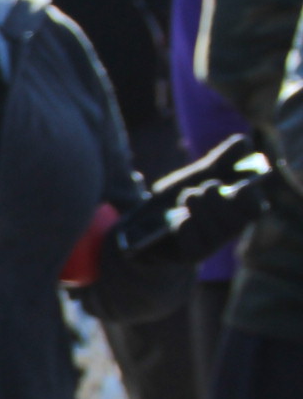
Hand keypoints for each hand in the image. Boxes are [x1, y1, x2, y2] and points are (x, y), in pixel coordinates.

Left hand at [129, 135, 290, 263]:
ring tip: (187, 195)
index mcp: (235, 211)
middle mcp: (227, 231)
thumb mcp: (196, 176)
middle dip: (220, 200)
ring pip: (217, 232)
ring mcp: (211, 245)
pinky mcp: (192, 256)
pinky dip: (188, 228)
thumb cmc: (176, 199)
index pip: (256, 210)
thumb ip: (220, 160)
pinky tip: (180, 220)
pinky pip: (196, 245)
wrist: (141, 222)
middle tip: (203, 187)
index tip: (240, 186)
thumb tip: (243, 142)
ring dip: (202, 210)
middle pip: (237, 221)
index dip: (250, 199)